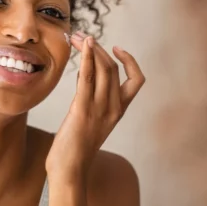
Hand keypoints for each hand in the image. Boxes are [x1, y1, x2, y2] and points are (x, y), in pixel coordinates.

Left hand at [45, 31, 144, 180]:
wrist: (69, 169)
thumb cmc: (76, 149)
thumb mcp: (91, 122)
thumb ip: (94, 101)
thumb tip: (86, 79)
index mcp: (119, 111)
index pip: (137, 80)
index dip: (130, 61)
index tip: (115, 48)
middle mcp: (114, 108)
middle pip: (114, 68)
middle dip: (99, 47)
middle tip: (82, 35)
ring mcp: (100, 109)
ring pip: (103, 69)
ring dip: (90, 48)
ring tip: (77, 36)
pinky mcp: (82, 110)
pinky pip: (87, 78)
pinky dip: (86, 58)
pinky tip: (81, 46)